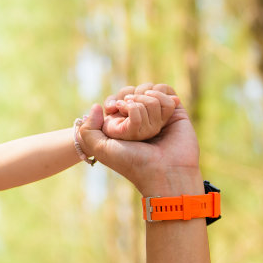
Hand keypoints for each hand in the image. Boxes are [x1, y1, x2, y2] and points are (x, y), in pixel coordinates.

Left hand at [78, 84, 201, 196]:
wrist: (165, 172)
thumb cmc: (132, 162)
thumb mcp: (101, 149)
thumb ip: (88, 130)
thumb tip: (96, 106)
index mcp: (122, 125)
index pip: (117, 98)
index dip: (115, 101)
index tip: (114, 110)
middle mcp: (140, 118)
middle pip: (132, 91)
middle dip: (133, 102)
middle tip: (137, 123)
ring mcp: (157, 113)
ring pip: (149, 89)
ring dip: (148, 103)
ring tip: (153, 125)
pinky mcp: (175, 110)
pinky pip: (165, 90)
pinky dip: (161, 98)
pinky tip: (164, 116)